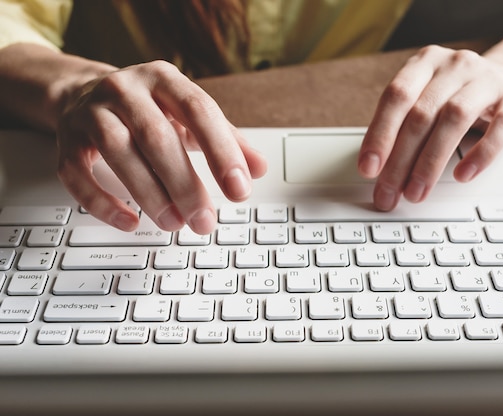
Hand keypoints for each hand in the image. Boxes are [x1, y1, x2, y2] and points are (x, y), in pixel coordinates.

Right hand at [56, 60, 266, 233]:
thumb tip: (259, 168)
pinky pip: (77, 174)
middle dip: (185, 184)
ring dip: (149, 194)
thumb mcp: (189, 115)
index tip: (240, 188)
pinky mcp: (66, 140)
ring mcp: (91, 113)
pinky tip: (129, 222)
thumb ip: (227, 140)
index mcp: (163, 79)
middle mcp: (125, 89)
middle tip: (205, 220)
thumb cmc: (149, 108)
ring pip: (118, 152)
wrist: (83, 91)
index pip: (199, 111)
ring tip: (175, 223)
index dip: (221, 151)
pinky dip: (102, 202)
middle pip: (157, 137)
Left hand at [358, 45, 502, 210]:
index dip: (379, 134)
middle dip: (400, 160)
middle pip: (421, 114)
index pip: (396, 97)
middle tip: (389, 191)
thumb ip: (403, 126)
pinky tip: (463, 175)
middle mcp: (455, 66)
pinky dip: (479, 155)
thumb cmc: (461, 95)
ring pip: (454, 119)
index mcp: (425, 63)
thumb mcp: (428, 98)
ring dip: (430, 162)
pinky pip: (499, 129)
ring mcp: (487, 80)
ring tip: (417, 191)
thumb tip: (379, 171)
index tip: (368, 168)